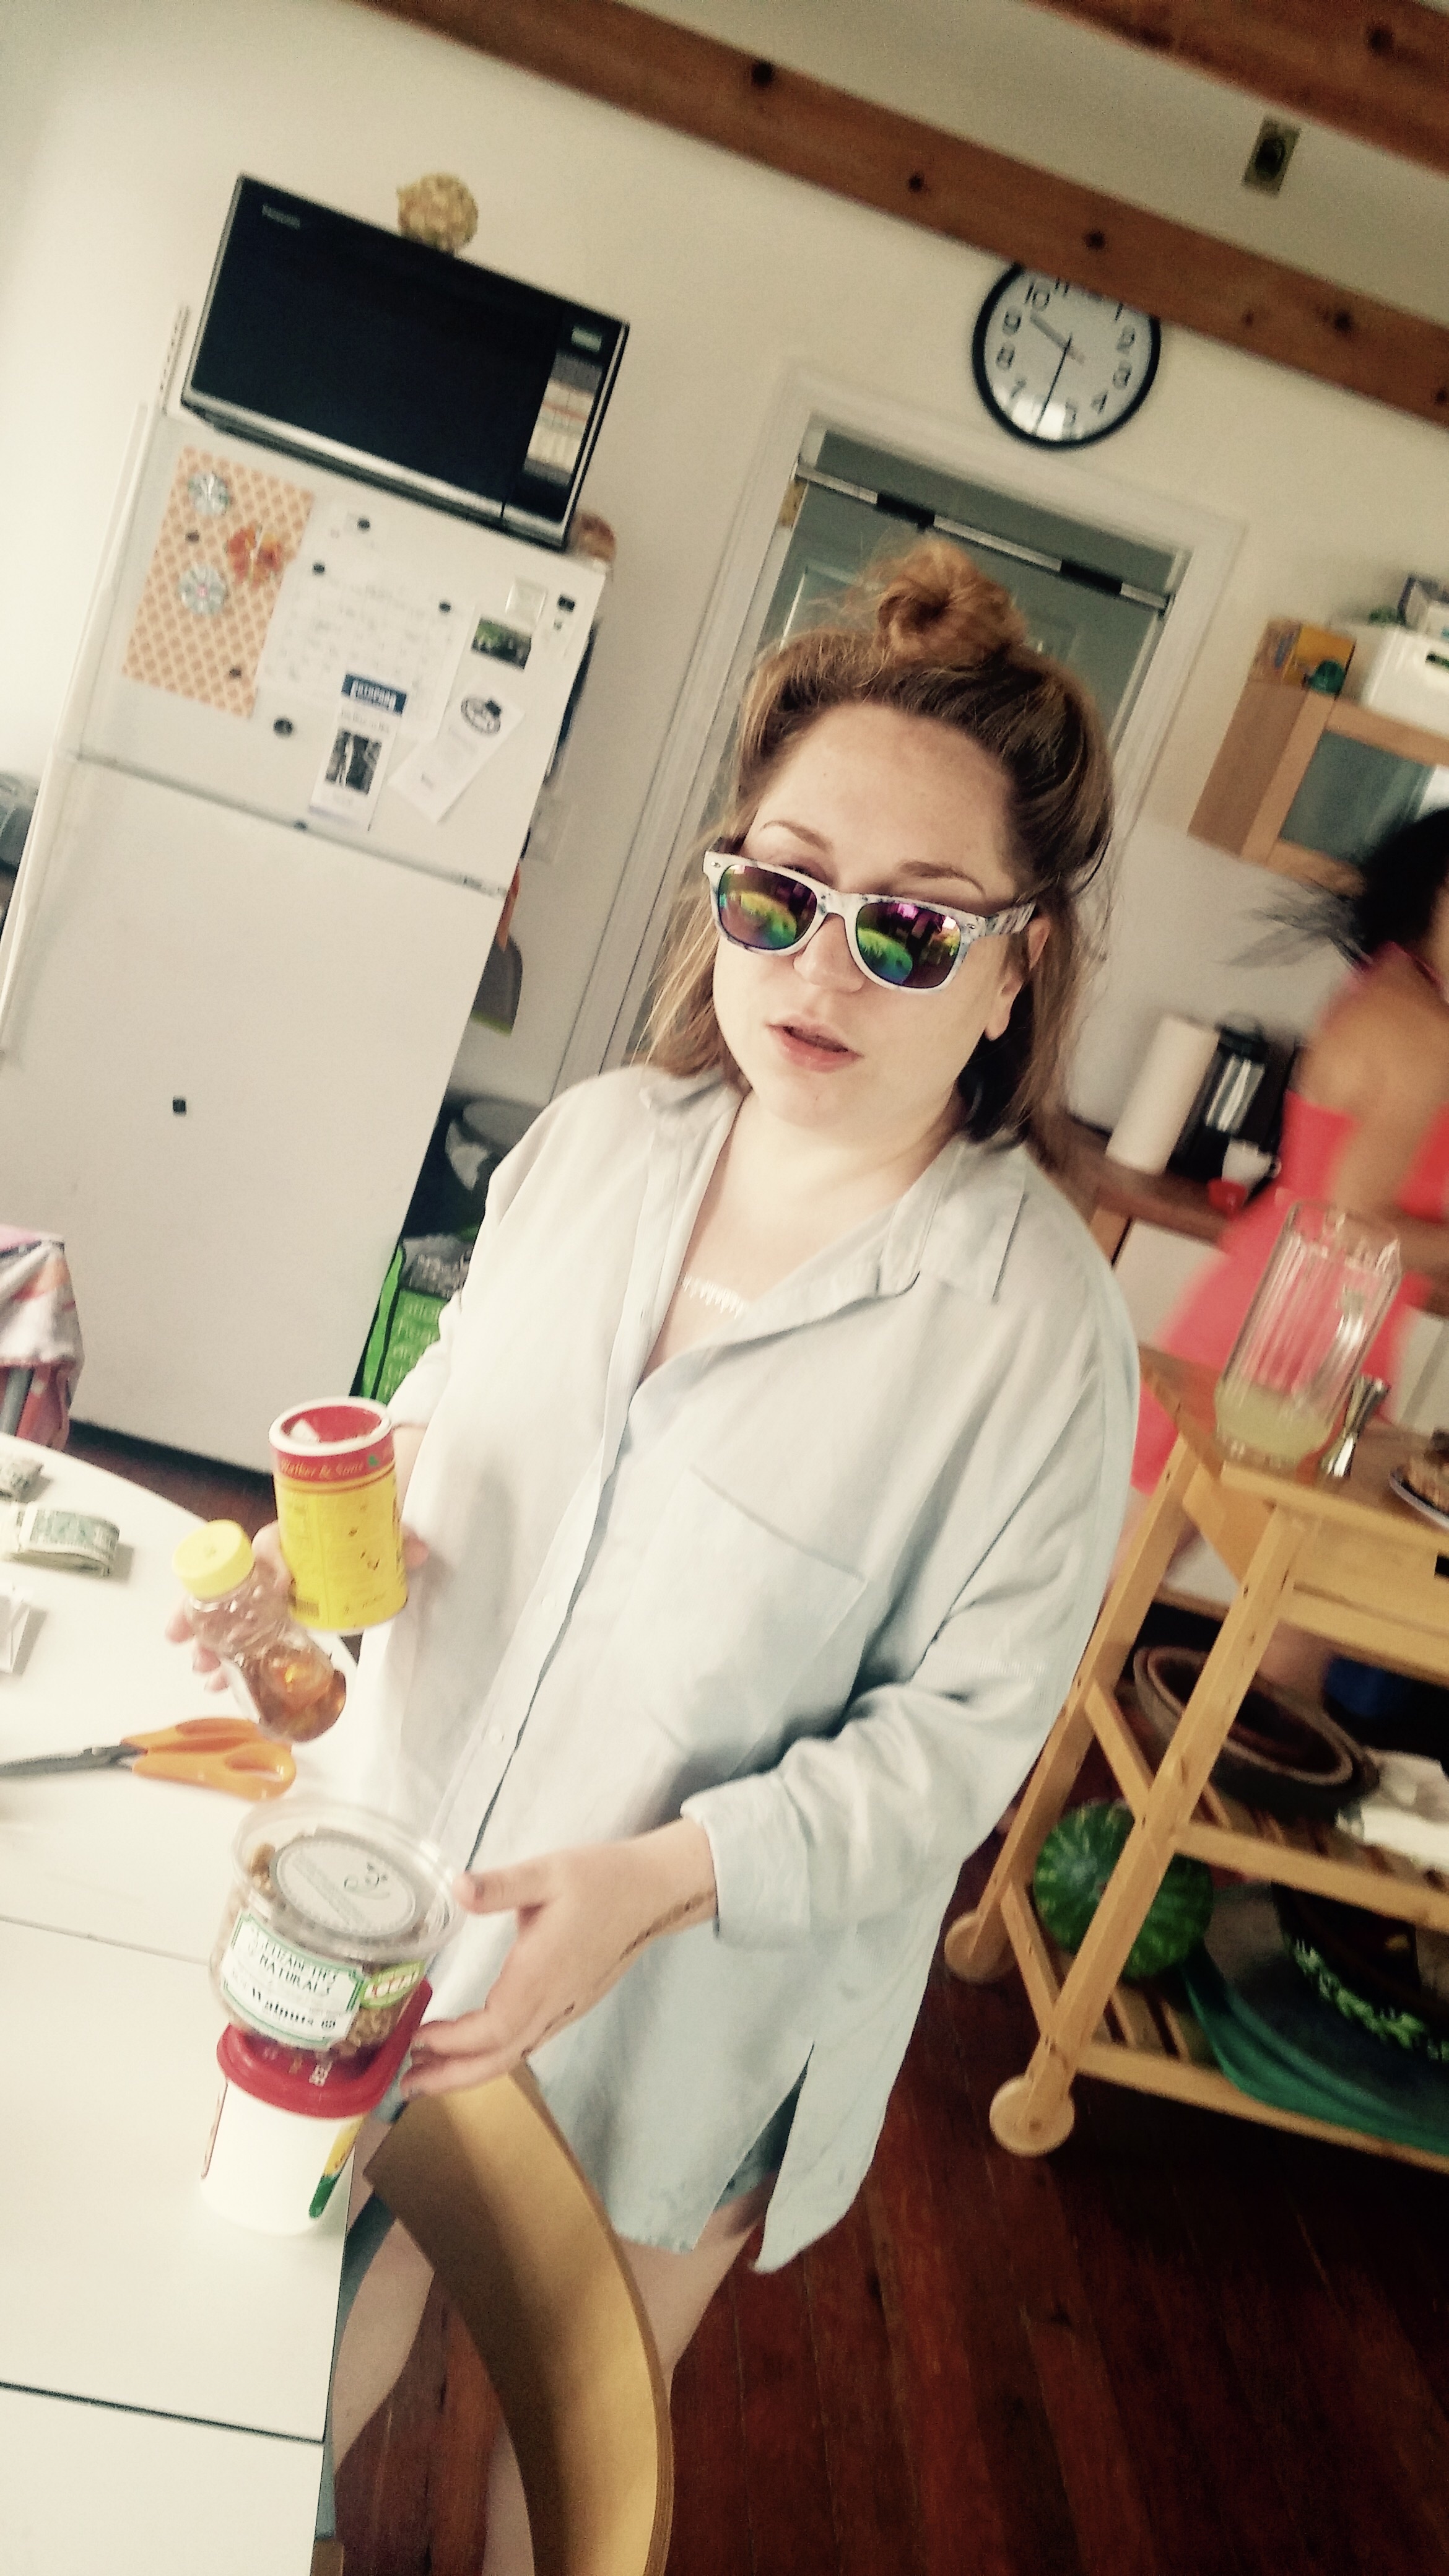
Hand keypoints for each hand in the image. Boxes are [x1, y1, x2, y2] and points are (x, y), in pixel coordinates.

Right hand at [164, 1519, 428, 1688]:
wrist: (369, 1520)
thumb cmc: (364, 1521)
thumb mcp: (383, 1529)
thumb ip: (399, 1539)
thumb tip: (417, 1550)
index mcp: (298, 1538)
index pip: (273, 1544)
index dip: (267, 1565)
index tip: (274, 1589)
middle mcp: (278, 1563)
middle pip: (234, 1584)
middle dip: (207, 1611)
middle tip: (189, 1640)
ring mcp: (277, 1591)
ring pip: (234, 1613)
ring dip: (213, 1640)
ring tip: (201, 1669)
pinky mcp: (284, 1614)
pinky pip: (251, 1633)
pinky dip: (234, 1655)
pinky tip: (220, 1680)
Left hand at [400, 1819, 717, 2096]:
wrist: (652, 1893)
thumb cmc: (601, 1879)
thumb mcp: (548, 1872)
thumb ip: (500, 1884)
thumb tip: (457, 1887)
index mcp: (542, 1973)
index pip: (494, 2027)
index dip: (454, 2042)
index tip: (418, 2038)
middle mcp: (553, 2001)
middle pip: (500, 2057)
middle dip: (452, 2076)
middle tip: (408, 2086)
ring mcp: (564, 2009)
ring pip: (513, 2055)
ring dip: (469, 2071)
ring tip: (429, 2076)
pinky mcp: (571, 2006)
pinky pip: (528, 2043)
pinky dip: (494, 2055)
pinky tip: (475, 2049)